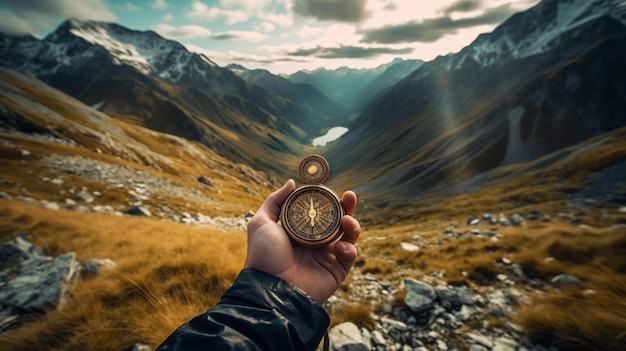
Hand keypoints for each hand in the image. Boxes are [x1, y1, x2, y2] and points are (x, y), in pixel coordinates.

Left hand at [245, 179, 360, 303]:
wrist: (271, 287)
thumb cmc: (264, 255)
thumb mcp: (261, 222)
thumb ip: (275, 200)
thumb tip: (292, 182)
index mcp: (300, 231)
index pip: (319, 211)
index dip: (327, 200)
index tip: (330, 188)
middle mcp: (315, 242)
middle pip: (337, 221)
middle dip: (346, 207)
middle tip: (350, 196)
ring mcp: (327, 256)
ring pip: (348, 236)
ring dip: (352, 224)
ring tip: (347, 221)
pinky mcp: (336, 270)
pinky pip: (350, 255)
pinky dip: (349, 248)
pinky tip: (339, 247)